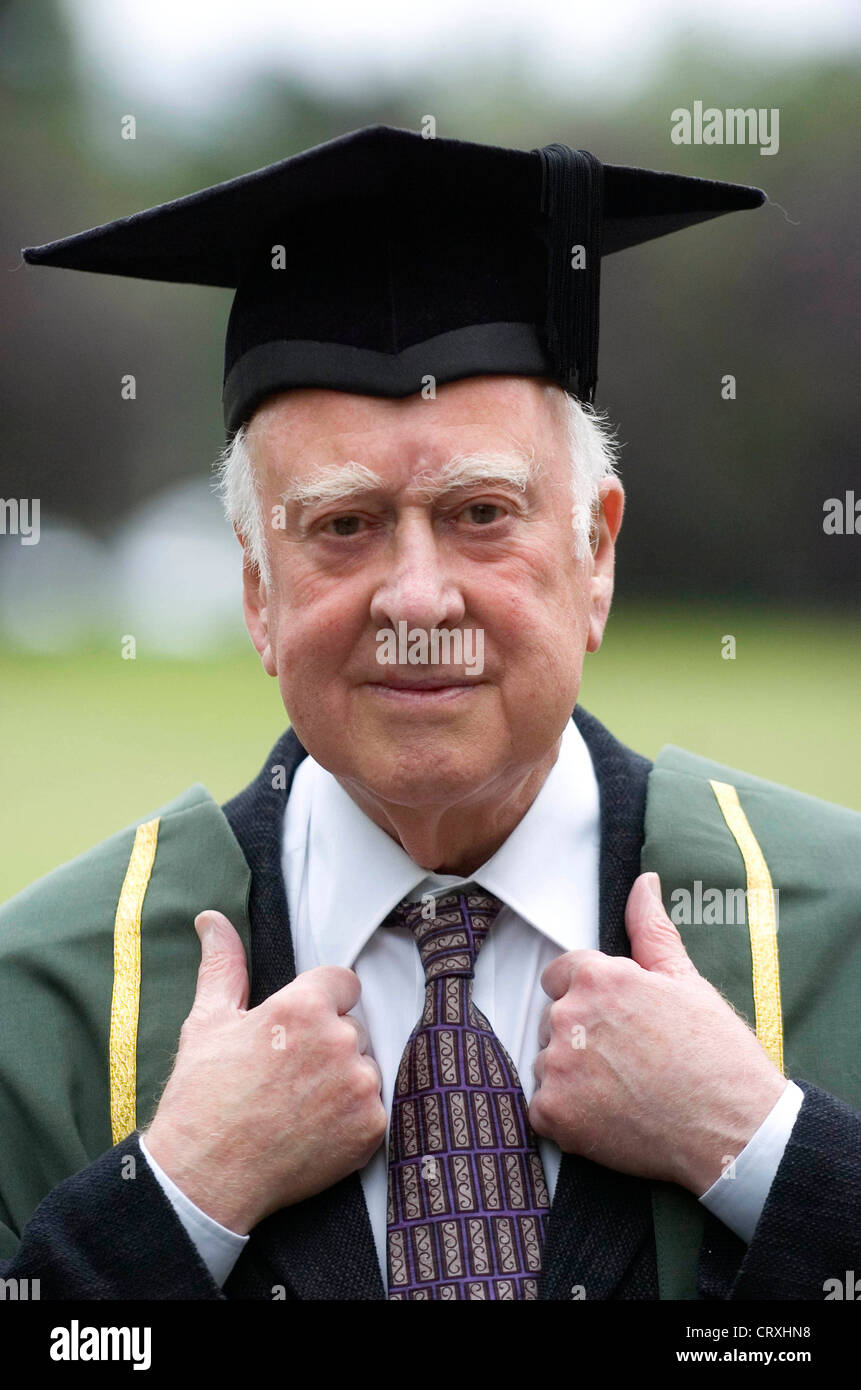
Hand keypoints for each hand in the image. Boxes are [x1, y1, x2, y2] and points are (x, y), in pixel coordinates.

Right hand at [142, 910, 386, 1233]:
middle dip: (330, 1044)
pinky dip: (353, 1119)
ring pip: (365, 1066)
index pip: (343, 982)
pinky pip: (375, 1108)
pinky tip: (316, 1129)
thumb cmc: (202, 1098)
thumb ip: (224, 965)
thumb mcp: (208, 1021)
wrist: (204, 1176)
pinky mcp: (372, 1126)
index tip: (298, 1031)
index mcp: (302, 1006)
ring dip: (344, 1080)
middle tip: (289, 1075)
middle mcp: (338, 1039)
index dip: (321, 1004)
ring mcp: (359, 1084)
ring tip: (299, 1105)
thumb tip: (212, 920)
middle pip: (355, 1026)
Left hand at [528, 872, 786, 1193]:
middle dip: (582, 1038)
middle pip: (553, 1020)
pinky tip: (610, 1120)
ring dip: (574, 1078)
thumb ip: (650, 929)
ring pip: (548, 1064)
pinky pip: (543, 1108)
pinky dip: (568, 1118)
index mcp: (598, 977)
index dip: (591, 1000)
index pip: (561, 976)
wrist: (735, 1130)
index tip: (619, 1025)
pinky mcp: (553, 1112)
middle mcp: (569, 1016)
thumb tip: (642, 883)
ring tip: (625, 1093)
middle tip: (630, 1062)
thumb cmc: (717, 1055)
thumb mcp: (686, 981)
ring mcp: (557, 1066)